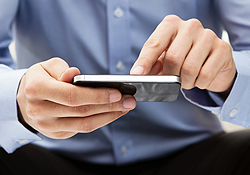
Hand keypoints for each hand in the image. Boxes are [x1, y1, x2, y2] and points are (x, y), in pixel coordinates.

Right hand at [17, 58, 135, 138]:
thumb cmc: (39, 80)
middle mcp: (40, 111)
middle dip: (110, 106)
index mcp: (37, 90)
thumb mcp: (46, 67)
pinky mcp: (57, 134)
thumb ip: (62, 69)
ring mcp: (49, 126)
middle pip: (82, 111)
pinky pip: (83, 129)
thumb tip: (76, 74)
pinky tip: (113, 113)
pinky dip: (101, 121)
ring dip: (109, 116)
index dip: (97, 95)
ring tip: (126, 107)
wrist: (25, 101)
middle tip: (130, 101)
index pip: (72, 95)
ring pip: (85, 124)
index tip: (118, 93)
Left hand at [131, 15, 235, 92]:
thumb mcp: (164, 59)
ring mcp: (208, 35)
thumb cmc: (184, 58)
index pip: (154, 44)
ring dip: (185, 82)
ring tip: (186, 81)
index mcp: (171, 25)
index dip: (144, 61)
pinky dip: (200, 83)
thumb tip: (138, 75)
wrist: (214, 61)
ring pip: (189, 68)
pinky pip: (205, 75)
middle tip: (172, 82)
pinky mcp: (223, 48)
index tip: (137, 75)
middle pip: (173, 58)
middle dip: (170, 76)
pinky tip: (200, 79)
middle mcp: (190, 26)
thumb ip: (151, 65)